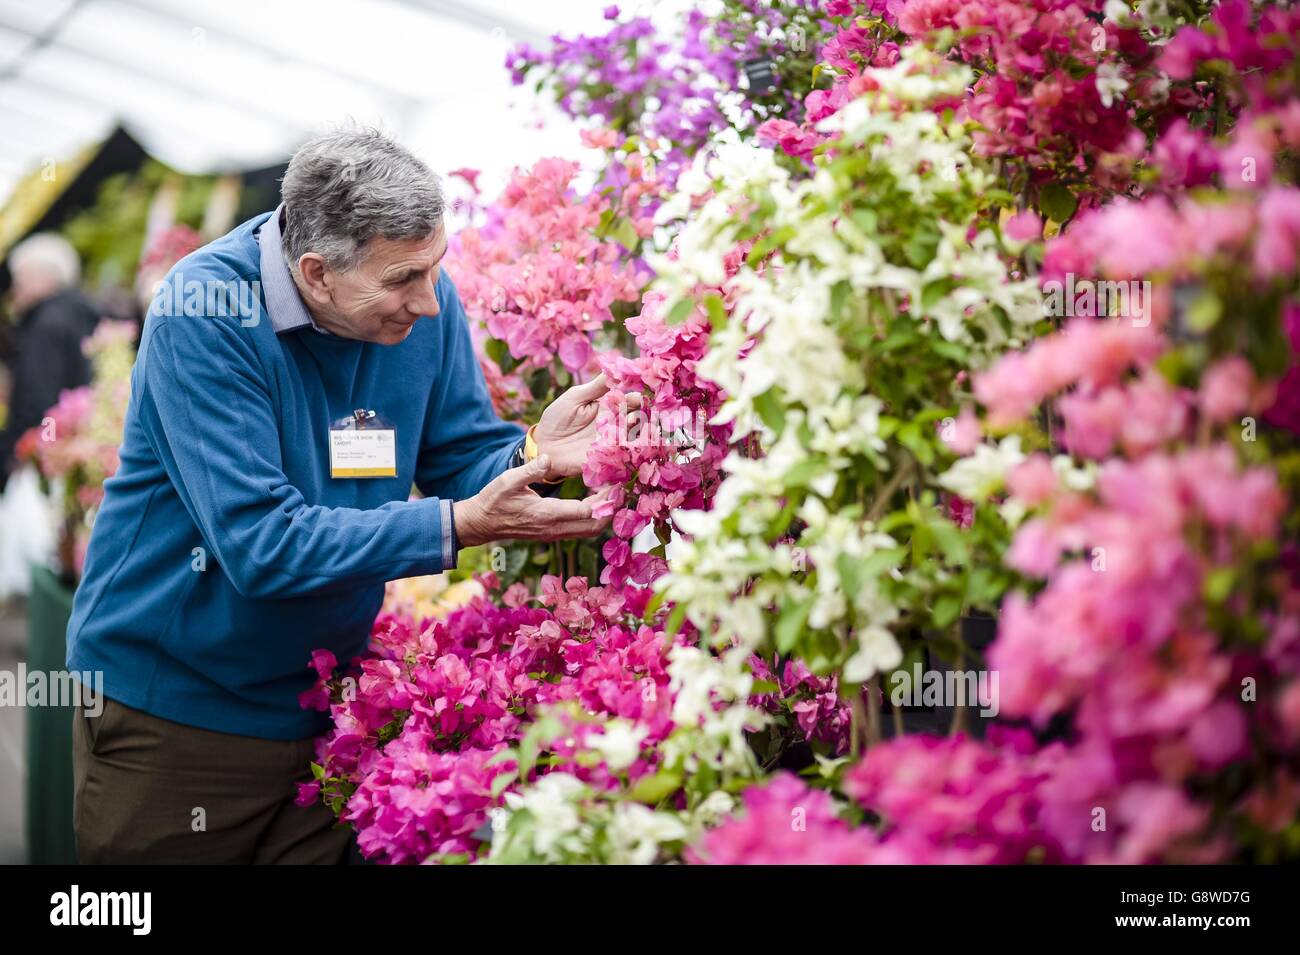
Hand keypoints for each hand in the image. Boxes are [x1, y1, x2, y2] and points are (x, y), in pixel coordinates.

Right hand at [453, 455, 611, 547]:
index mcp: (547, 515)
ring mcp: (554, 534)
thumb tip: (548, 458)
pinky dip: (592, 518)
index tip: (617, 486)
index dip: (605, 501)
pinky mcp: (552, 534)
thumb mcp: (508, 481)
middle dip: (611, 510)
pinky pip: (580, 530)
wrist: (481, 523)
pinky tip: (594, 500)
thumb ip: (530, 470)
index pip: (586, 512)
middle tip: (620, 489)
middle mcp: (554, 529)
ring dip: (603, 515)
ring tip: (611, 494)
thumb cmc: (493, 500)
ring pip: (589, 531)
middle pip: (594, 526)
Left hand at [532, 374, 639, 481]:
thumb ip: (596, 387)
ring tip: (630, 421)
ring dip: (636, 428)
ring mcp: (611, 441)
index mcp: (607, 406)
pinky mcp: (606, 458)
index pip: (627, 398)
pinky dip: (627, 447)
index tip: (638, 388)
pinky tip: (625, 441)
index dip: (634, 394)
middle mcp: (613, 423)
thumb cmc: (558, 418)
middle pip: (635, 416)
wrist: (544, 445)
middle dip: (639, 410)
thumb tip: (614, 368)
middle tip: (636, 404)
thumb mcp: (575, 397)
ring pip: (632, 434)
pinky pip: (622, 453)